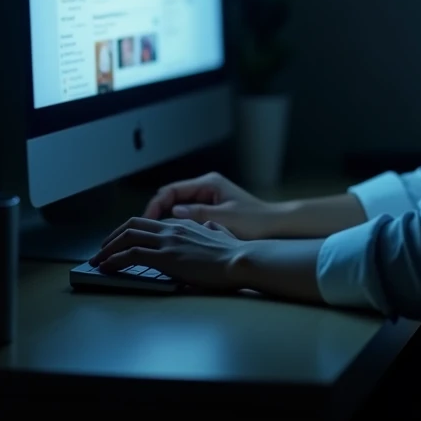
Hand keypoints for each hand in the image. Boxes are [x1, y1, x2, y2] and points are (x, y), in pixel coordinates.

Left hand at [89, 217, 243, 288]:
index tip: (119, 242)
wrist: (240, 259)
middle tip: (101, 250)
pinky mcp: (166, 257)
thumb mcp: (221, 234)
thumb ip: (211, 229)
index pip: (148, 223)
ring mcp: (168, 242)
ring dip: (107, 249)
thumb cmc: (234, 253)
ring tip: (97, 261)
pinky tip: (106, 267)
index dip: (129, 231)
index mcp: (183, 225)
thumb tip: (209, 226)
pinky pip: (132, 255)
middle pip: (132, 225)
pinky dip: (114, 260)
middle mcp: (172, 229)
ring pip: (127, 238)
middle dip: (112, 237)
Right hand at [143, 171, 277, 239]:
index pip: (171, 190)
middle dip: (156, 212)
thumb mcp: (225, 218)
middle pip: (171, 197)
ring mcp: (208, 197)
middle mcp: (206, 187)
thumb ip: (199, 214)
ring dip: (166, 218)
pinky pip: (187, 214)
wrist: (276, 225)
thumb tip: (173, 212)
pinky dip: (177, 223)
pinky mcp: (211, 209)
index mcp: (208, 184)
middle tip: (144, 231)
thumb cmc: (255, 221)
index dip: (155, 205)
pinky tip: (172, 237)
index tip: (146, 222)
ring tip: (153, 235)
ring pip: (178, 206)